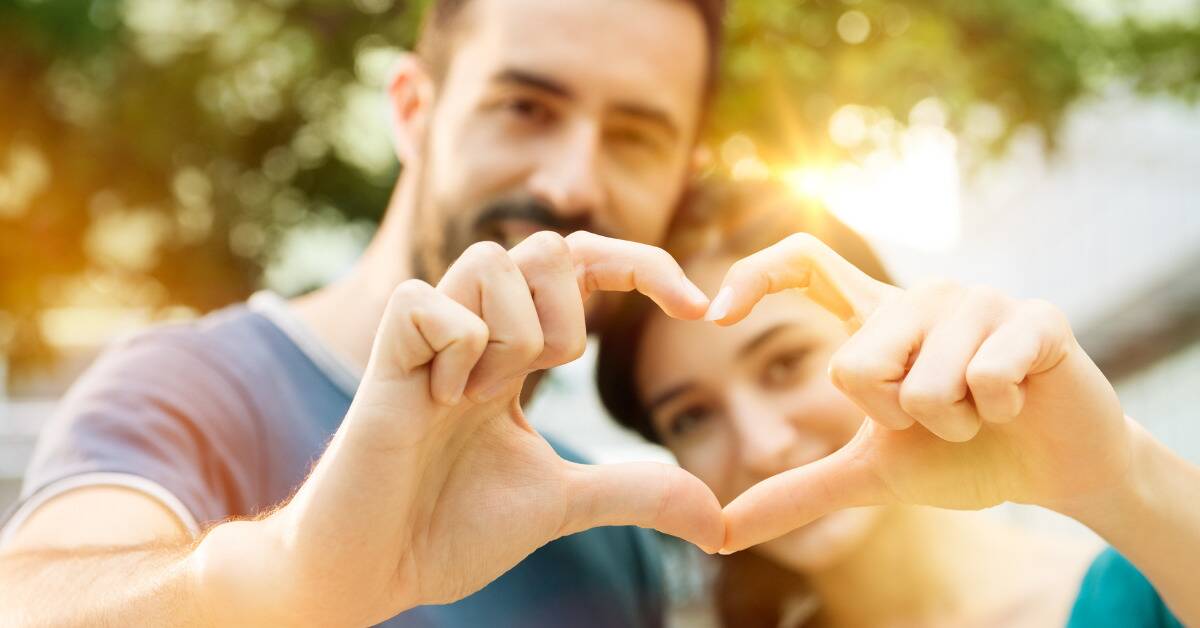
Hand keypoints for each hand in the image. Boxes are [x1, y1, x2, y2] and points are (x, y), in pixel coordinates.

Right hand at [196, 232, 722, 626]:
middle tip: (533, 384)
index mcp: (515, 353)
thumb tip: (718, 520)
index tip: (700, 306)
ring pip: (494, 261)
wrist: (376, 570)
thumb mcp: (562, 503)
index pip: (583, 269)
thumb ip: (634, 493)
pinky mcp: (385, 354)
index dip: (643, 267)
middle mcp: (476, 330)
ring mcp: (429, 337)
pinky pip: (431, 304)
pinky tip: (435, 403)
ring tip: (477, 399)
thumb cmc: (449, 527)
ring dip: (511, 336)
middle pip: (546, 247)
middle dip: (568, 317)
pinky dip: (456, 353)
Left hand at [708, 233, 1131, 553]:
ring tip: (981, 411)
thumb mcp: (870, 475)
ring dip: (952, 424)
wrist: (1053, 472)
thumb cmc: (960, 457)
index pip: (803, 261)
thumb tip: (720, 534)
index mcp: (876, 317)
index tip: (713, 313)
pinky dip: (999, 413)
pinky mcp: (1035, 317)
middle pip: (852, 366)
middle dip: (892, 421)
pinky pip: (988, 377)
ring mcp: (980, 299)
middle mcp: (921, 295)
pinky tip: (1018, 404)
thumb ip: (797, 492)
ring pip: (924, 384)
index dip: (754, 274)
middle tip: (936, 418)